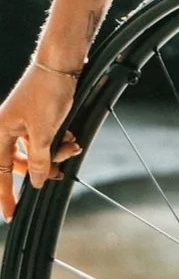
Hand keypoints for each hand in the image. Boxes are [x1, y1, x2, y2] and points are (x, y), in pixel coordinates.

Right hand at [0, 66, 81, 220]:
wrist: (61, 65)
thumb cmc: (47, 93)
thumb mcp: (44, 132)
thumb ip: (40, 160)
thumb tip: (38, 182)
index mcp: (0, 132)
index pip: (0, 171)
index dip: (5, 194)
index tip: (10, 214)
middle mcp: (8, 129)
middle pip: (22, 163)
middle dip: (44, 167)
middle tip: (59, 173)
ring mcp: (22, 124)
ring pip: (38, 152)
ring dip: (56, 153)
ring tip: (72, 145)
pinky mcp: (36, 119)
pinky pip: (45, 140)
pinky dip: (59, 142)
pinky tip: (71, 138)